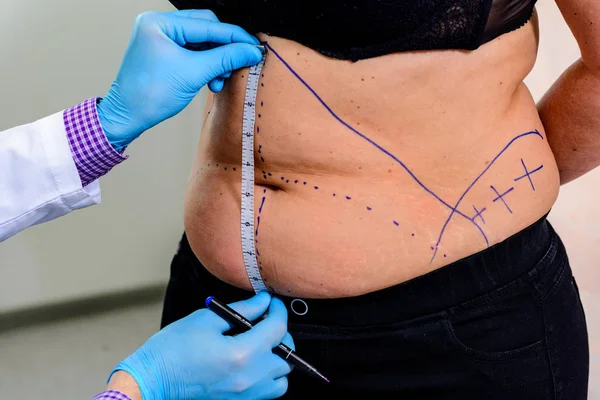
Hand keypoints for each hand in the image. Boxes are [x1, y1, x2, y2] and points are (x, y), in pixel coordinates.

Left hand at [97, 10, 262, 149]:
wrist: (128, 116)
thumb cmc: (150, 95)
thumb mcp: (194, 73)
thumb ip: (225, 59)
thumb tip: (251, 51)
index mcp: (160, 23)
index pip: (207, 25)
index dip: (234, 37)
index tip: (254, 47)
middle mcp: (159, 25)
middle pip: (206, 29)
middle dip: (223, 50)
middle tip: (240, 64)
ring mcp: (161, 38)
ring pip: (201, 43)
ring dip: (215, 61)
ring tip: (220, 79)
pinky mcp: (164, 52)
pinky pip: (193, 53)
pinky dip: (205, 66)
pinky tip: (211, 80)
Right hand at [110, 292, 293, 399]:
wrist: (152, 381)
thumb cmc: (171, 350)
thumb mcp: (206, 319)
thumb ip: (242, 310)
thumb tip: (262, 302)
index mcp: (241, 354)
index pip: (277, 329)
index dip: (277, 311)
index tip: (271, 303)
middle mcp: (248, 378)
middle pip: (286, 354)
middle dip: (280, 333)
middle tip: (265, 320)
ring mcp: (245, 394)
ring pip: (281, 377)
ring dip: (278, 358)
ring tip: (262, 344)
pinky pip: (268, 391)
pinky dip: (269, 376)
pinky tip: (254, 363)